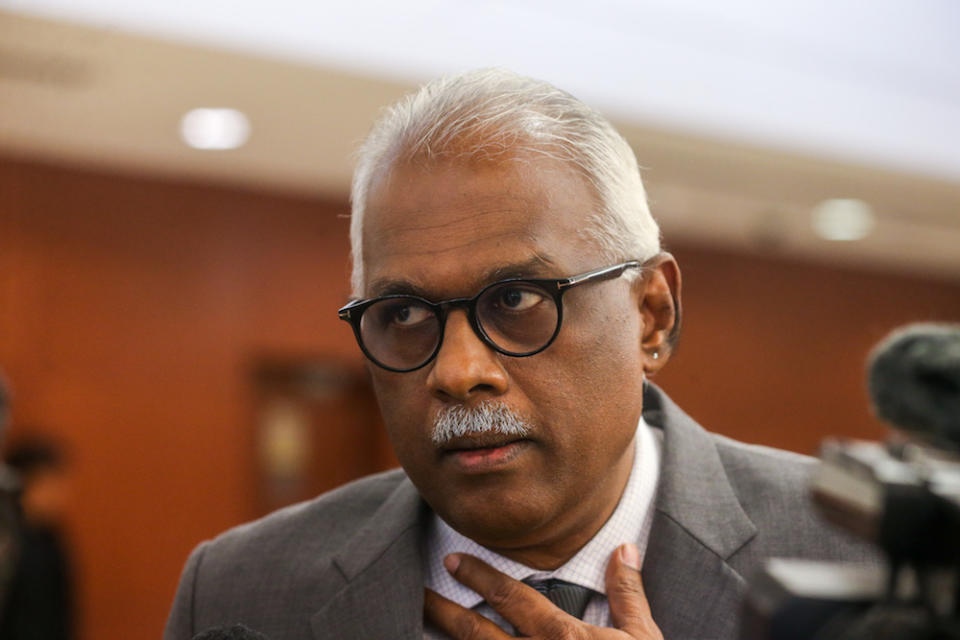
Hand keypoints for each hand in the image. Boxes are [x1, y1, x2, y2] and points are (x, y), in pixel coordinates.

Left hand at [423, 543, 663, 638]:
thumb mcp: (642, 638)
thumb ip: (626, 593)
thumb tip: (623, 549)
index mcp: (562, 638)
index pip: (509, 597)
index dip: (478, 576)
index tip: (455, 562)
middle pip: (475, 633)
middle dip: (444, 610)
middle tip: (422, 591)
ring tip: (423, 630)